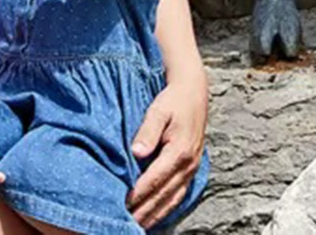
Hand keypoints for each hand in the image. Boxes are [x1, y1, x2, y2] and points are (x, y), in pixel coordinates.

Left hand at [127, 73, 209, 227]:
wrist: (193, 93)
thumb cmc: (172, 101)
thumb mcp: (158, 110)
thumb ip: (147, 131)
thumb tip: (137, 152)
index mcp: (179, 151)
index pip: (154, 179)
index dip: (137, 194)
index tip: (121, 204)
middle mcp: (187, 165)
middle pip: (163, 195)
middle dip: (144, 210)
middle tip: (125, 223)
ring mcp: (191, 169)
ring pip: (172, 199)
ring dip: (155, 214)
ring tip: (138, 225)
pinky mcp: (191, 169)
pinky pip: (179, 194)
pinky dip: (166, 208)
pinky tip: (155, 215)